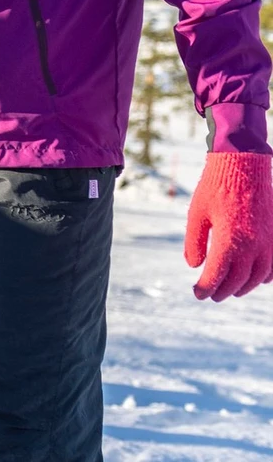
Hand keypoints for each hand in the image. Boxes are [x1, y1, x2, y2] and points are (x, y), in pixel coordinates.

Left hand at [185, 152, 272, 300]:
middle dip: (223, 291)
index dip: (206, 288)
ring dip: (244, 287)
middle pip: (238, 281)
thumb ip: (195, 242)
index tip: (197, 294)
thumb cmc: (216, 188)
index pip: (217, 276)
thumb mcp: (197, 214)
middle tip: (211, 295)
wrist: (244, 166)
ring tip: (231, 290)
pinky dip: (264, 277)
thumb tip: (194, 266)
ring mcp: (269, 242)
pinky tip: (254, 278)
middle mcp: (253, 246)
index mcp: (230, 241)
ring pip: (259, 277)